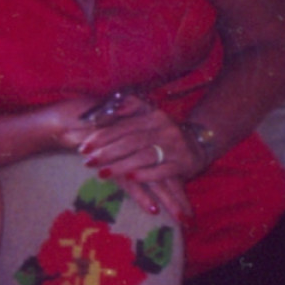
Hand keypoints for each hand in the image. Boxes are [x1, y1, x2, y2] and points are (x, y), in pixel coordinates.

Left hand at [73, 96, 194, 219]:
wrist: (201, 143)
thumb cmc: (164, 134)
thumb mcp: (149, 118)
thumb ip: (129, 111)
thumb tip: (107, 106)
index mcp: (152, 116)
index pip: (123, 126)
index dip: (102, 136)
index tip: (83, 147)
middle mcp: (164, 128)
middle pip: (130, 141)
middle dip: (106, 152)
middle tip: (87, 162)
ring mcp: (175, 146)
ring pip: (144, 156)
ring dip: (121, 165)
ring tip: (102, 174)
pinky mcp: (183, 163)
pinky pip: (162, 170)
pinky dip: (145, 175)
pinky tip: (130, 178)